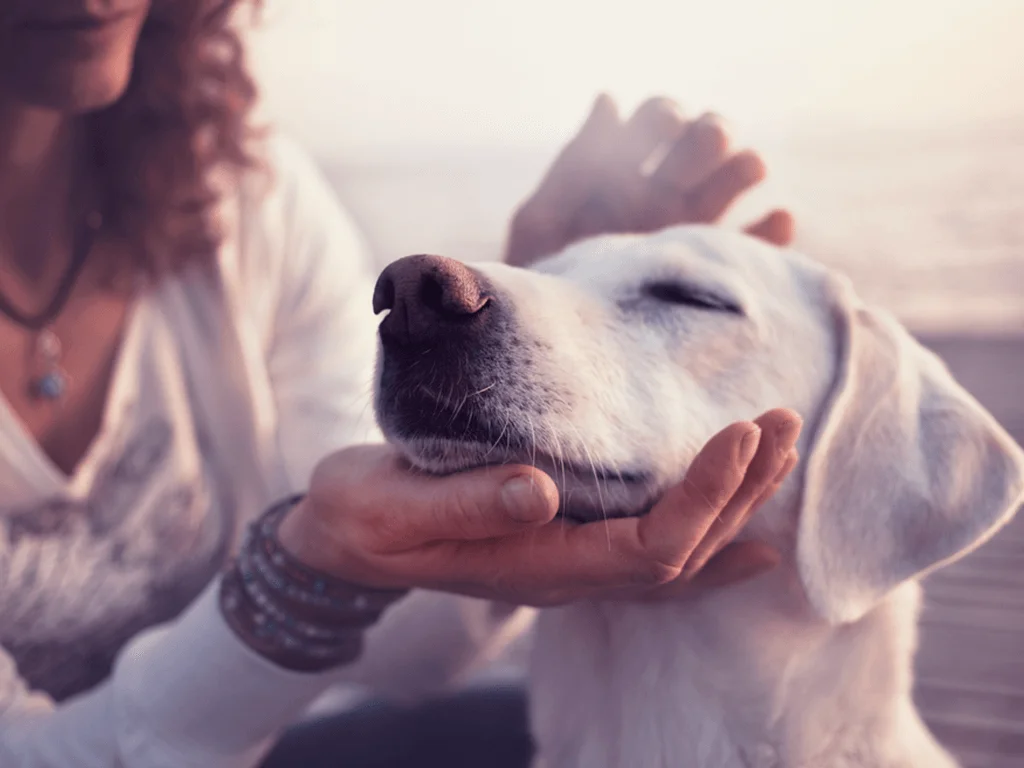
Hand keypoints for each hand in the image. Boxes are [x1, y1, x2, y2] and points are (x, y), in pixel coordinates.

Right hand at [277, 409, 801, 606]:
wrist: (343, 537)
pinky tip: (749, 532)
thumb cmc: (364, 518)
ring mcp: (571, 562)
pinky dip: (708, 537)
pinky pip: (654, 551)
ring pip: (678, 551)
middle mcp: (569, 573)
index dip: (704, 497)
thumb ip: (465, 504)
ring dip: (734, 502)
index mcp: (537, 566)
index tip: (740, 432)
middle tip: (782, 422)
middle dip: (740, 490)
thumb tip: (540, 489)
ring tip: (779, 449)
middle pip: (683, 551)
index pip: (649, 547)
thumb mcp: (395, 506)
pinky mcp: (565, 538)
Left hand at [505, 94, 794, 266]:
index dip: (666, 115)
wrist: (556, 348)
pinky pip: (753, 249)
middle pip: (702, 144)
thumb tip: (609, 99)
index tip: (666, 125)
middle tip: (710, 141)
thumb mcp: (543, 221)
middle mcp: (662, 196)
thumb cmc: (539, 282)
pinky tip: (778, 220)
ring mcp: (689, 233)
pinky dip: (772, 233)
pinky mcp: (711, 274)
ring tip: (749, 166)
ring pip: (731, 184)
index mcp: (621, 174)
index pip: (657, 121)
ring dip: (744, 167)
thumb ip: (575, 165)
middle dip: (711, 133)